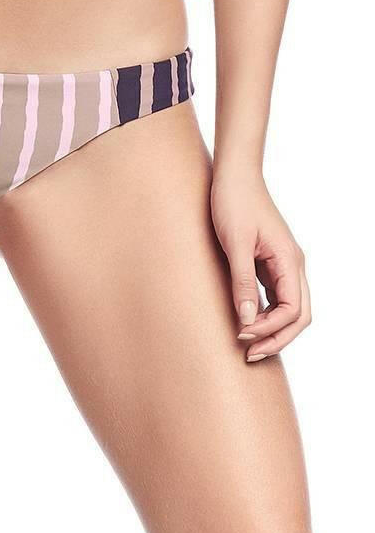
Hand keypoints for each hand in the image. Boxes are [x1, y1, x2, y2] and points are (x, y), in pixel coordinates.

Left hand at [211, 170, 309, 360]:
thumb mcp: (234, 244)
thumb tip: (245, 320)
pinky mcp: (269, 264)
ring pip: (289, 309)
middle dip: (277, 339)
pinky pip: (275, 298)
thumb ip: (241, 282)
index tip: (242, 335)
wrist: (234, 177)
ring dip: (271, 330)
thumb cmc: (234, 203)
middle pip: (299, 315)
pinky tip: (246, 324)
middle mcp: (292, 265)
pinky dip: (264, 315)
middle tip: (249, 356)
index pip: (293, 310)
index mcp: (289, 261)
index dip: (270, 329)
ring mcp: (282, 265)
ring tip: (246, 346)